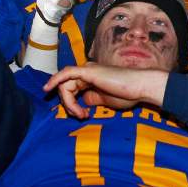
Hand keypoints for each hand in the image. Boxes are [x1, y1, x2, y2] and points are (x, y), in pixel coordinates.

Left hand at [44, 63, 167, 118]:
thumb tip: (81, 104)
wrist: (139, 87)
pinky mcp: (88, 71)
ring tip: (81, 113)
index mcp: (91, 78)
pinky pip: (66, 74)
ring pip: (65, 85)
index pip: (72, 89)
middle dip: (69, 105)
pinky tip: (48, 88)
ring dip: (69, 103)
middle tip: (81, 116)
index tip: (82, 117)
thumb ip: (91, 100)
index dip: (71, 104)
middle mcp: (87, 71)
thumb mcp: (104, 100)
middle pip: (66, 87)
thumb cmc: (127, 94)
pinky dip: (55, 80)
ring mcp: (87, 70)